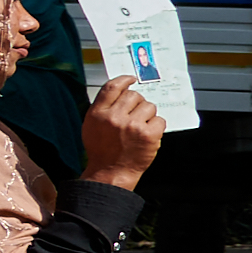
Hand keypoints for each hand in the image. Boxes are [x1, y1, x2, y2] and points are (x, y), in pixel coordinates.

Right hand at [76, 70, 166, 190]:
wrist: (110, 172)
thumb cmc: (101, 150)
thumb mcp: (91, 125)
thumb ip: (103, 108)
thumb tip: (120, 92)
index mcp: (98, 113)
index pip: (112, 87)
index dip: (124, 80)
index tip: (132, 79)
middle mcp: (114, 117)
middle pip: (134, 95)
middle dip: (137, 103)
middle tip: (135, 116)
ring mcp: (132, 126)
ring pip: (149, 106)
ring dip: (148, 115)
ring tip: (140, 127)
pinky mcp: (148, 135)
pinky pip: (160, 120)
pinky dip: (156, 127)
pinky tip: (148, 134)